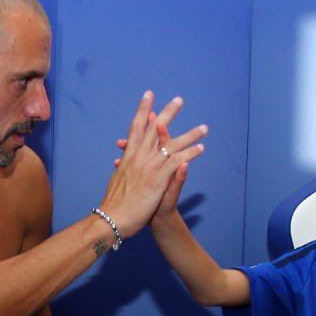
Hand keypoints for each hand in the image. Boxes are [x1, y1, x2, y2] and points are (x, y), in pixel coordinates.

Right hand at [98, 92, 206, 237]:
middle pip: (155, 129)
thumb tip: (120, 163)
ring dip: (190, 135)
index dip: (143, 110)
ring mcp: (149, 166)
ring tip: (204, 128)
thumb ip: (123, 169)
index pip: (136, 127)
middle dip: (168, 113)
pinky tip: (200, 149)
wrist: (112, 218)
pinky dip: (190, 153)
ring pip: (172, 144)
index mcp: (128, 156)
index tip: (149, 96)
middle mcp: (138, 156)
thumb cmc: (114, 204)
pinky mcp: (158, 178)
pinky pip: (177, 161)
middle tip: (179, 100)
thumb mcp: (117, 181)